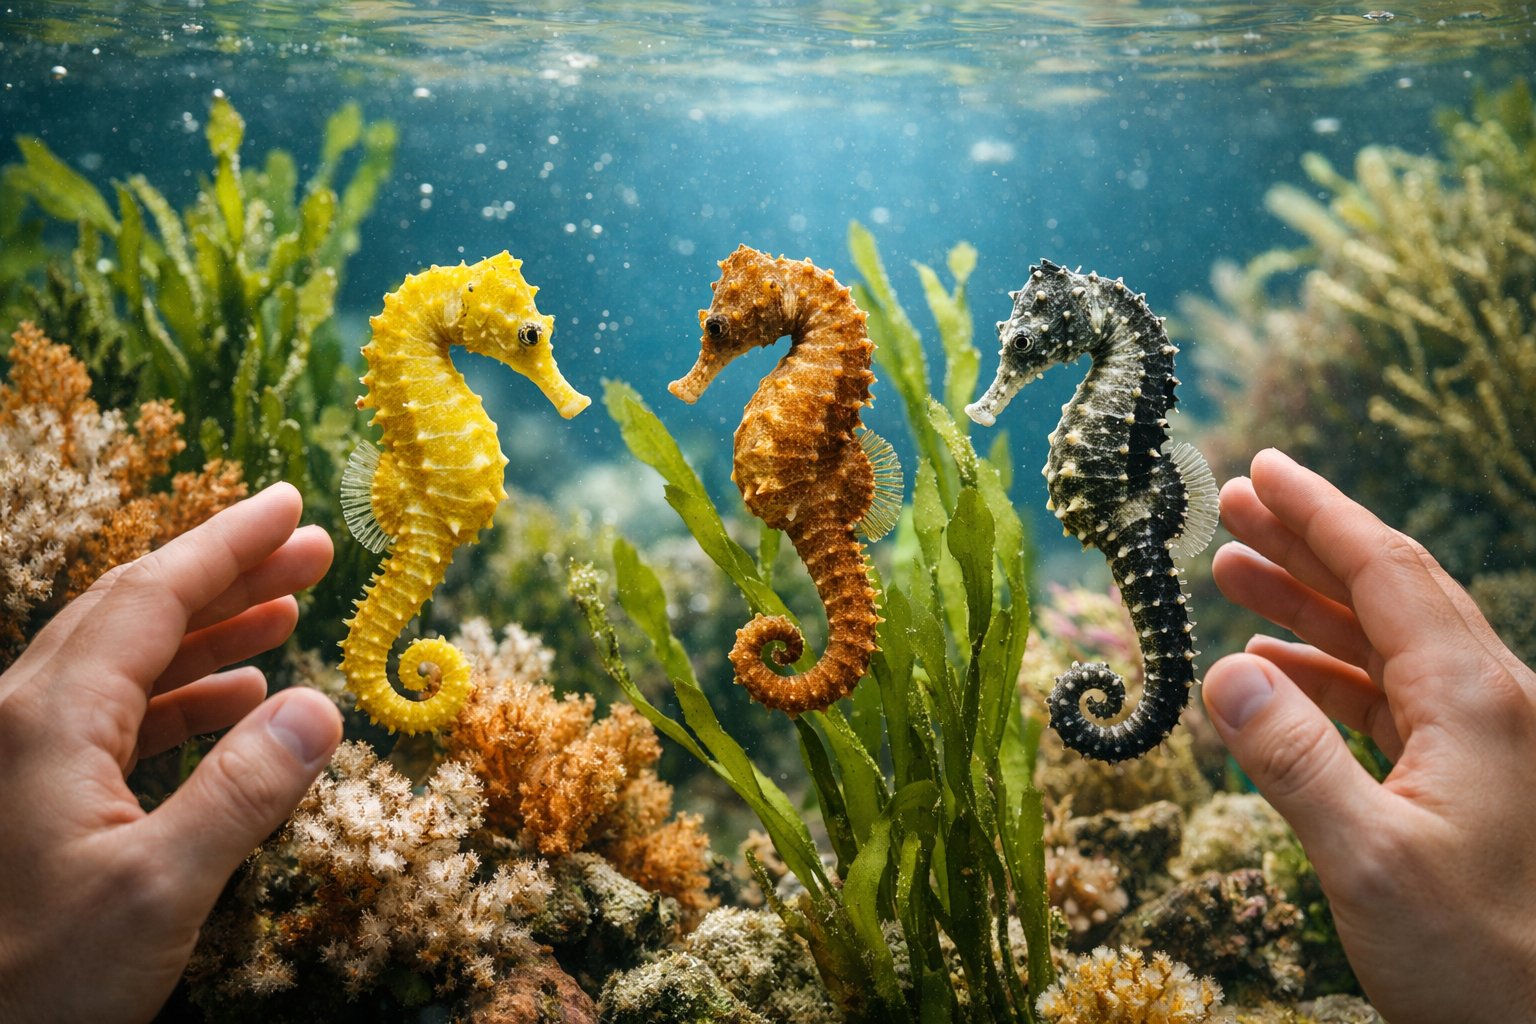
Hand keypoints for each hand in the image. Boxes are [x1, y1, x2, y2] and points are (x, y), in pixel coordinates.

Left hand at [0, 482, 342, 1023]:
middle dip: (228, 574)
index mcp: (47, 721)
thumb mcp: (158, 890)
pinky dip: (182, 695)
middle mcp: (22, 719)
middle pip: (136, 614)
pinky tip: (237, 700)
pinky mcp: (29, 799)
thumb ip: (244, 792)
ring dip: (210, 632)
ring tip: (288, 611)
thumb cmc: (38, 981)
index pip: (151, 598)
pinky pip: (113, 717)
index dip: (226, 544)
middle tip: (310, 548)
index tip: (288, 504)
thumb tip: (322, 707)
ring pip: (124, 662)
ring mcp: (21, 757)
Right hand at [1202, 448, 1535, 1022]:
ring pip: (1391, 640)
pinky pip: (1396, 696)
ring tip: (1234, 573)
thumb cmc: (1478, 961)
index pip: (1384, 573)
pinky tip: (1276, 669)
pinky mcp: (1478, 778)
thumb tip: (1222, 674)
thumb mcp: (1368, 862)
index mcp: (1475, 701)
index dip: (1318, 512)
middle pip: (1389, 590)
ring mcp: (1490, 740)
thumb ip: (1293, 760)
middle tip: (1234, 503)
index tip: (1261, 467)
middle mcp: (1492, 702)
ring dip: (1311, 603)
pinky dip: (1330, 670)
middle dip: (1308, 541)